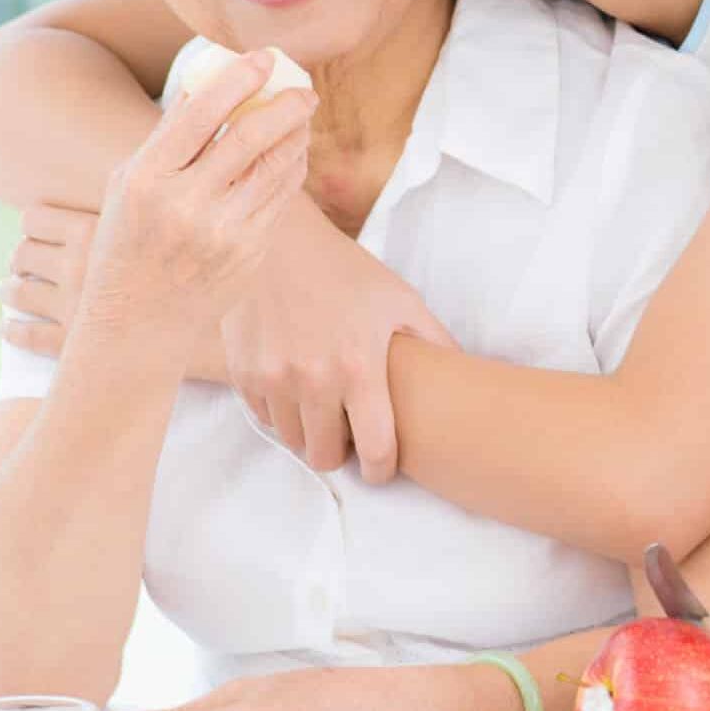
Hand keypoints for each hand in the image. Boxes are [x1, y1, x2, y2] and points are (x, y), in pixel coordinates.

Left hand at [0, 206, 228, 383]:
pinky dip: (11, 331)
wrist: (220, 335)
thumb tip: (169, 144)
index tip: (37, 225)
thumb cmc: (209, 274)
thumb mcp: (182, 225)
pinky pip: (25, 337)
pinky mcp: (72, 345)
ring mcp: (70, 307)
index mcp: (95, 231)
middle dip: (24, 255)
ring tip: (13, 288)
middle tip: (26, 257)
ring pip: (17, 291)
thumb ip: (163, 193)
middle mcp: (76, 266)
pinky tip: (7, 328)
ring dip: (12, 288)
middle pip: (23, 252)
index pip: (35, 217)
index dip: (34, 221)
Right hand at [76, 50, 313, 336]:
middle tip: (303, 87)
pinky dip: (292, 168)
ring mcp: (223, 232)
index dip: (237, 80)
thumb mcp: (125, 185)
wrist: (138, 322)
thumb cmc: (127, 241)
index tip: (263, 58)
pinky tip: (294, 152)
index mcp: (146, 179)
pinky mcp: (250, 253)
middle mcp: (186, 205)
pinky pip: (282, 198)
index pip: (199, 115)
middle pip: (250, 138)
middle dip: (285, 105)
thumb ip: (166, 137)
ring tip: (302, 114)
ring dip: (296, 134)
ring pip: (276, 167)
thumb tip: (206, 79)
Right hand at [219, 202, 453, 480]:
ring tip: (323, 408)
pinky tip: (295, 388)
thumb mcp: (400, 300)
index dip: (381, 469)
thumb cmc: (344, 269)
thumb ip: (434, 341)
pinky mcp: (243, 372)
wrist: (276, 240)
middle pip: (327, 457)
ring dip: (310, 433)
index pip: (375, 450)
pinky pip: (265, 417)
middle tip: (349, 434)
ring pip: (294, 441)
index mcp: (360, 367)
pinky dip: (281, 412)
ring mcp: (273, 378)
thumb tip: (466, 372)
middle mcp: (314, 381)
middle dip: (342, 453)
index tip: (380, 469)